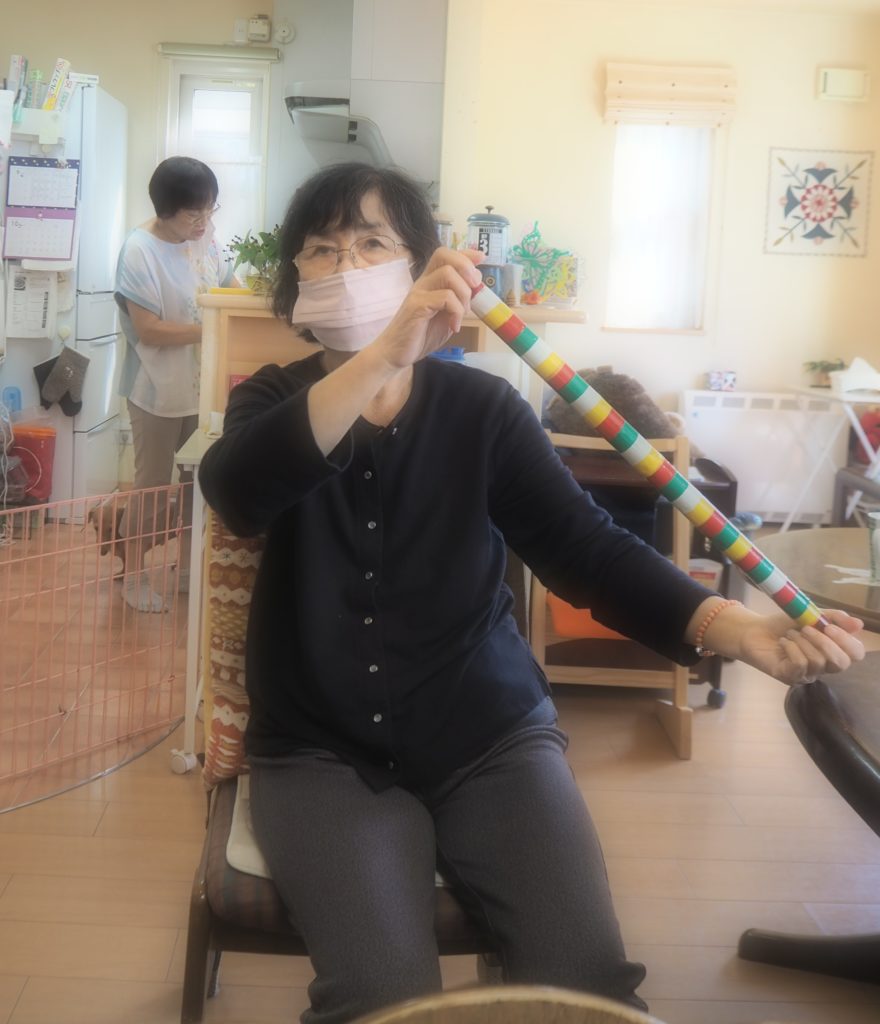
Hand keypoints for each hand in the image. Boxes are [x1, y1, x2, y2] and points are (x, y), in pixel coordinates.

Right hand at [372, 247, 483, 369]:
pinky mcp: (417, 306)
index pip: (445, 255)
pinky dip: (456, 312)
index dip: (465, 253)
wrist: (396, 353)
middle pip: (443, 254)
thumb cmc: (421, 335)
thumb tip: (476, 283)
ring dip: (464, 294)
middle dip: (466, 266)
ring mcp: (419, 292)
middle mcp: (423, 282)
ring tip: (462, 314)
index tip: (482, 258)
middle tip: (475, 287)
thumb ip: (459, 299)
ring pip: (448, 274)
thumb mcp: (447, 315)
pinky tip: (454, 326)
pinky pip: (445, 297)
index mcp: (430, 282)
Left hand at [735, 607, 864, 685]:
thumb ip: (833, 618)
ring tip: (790, 634)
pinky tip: (783, 643)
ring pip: (818, 662)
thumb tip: (858, 624)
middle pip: (841, 663)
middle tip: (807, 629)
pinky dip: (791, 648)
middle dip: (825, 643)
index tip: (828, 627)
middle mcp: (823, 666)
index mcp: (832, 650)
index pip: (855, 654)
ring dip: (802, 641)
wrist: (754, 630)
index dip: (846, 641)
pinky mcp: (789, 677)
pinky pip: (800, 665)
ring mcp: (807, 674)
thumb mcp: (809, 615)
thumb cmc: (783, 625)